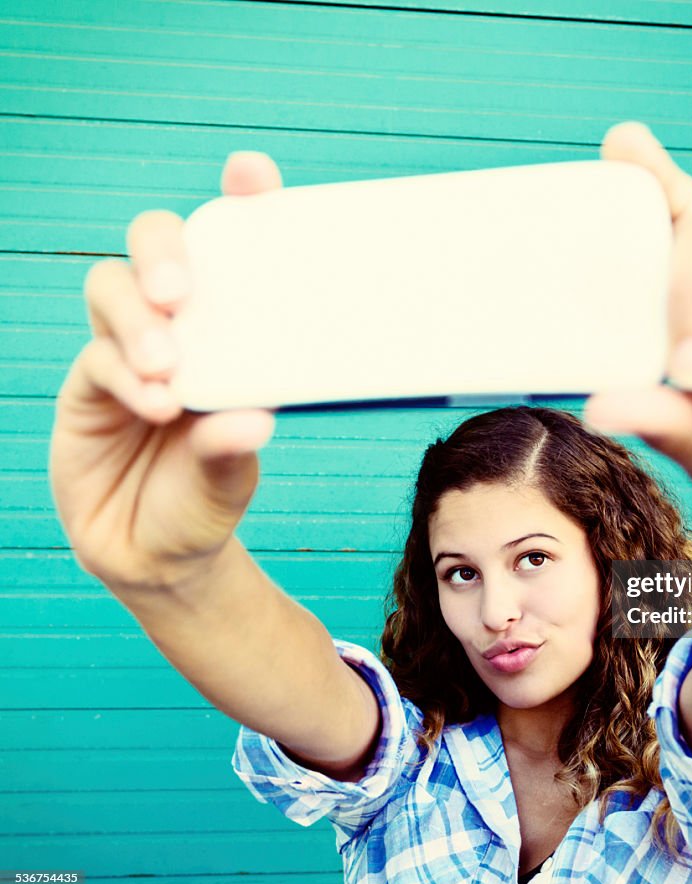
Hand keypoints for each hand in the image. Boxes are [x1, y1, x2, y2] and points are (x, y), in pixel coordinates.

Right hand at [49, 152, 282, 592]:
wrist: (154, 553)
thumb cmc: (208, 499)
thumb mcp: (233, 476)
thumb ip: (235, 446)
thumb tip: (254, 420)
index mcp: (233, 331)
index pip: (235, 251)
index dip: (242, 203)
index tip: (253, 173)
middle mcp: (182, 327)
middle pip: (157, 245)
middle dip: (164, 252)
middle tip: (179, 292)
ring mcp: (130, 348)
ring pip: (112, 287)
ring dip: (137, 320)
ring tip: (167, 369)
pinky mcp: (90, 383)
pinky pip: (96, 356)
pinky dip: (123, 374)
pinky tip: (153, 405)